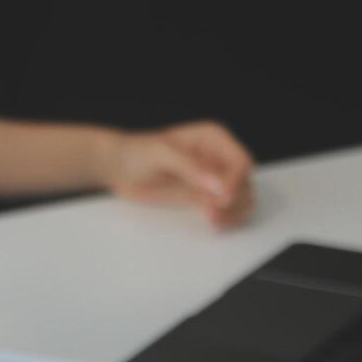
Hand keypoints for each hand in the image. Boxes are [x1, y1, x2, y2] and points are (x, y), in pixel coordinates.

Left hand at [93, 121, 255, 227]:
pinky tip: (213, 222)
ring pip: (240, 198)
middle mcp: (218, 157)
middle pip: (244, 182)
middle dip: (235, 199)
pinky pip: (225, 209)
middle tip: (215, 213)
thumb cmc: (137, 152)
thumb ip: (191, 168)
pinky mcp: (204, 196)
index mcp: (213, 138)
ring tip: (214, 220)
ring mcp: (213, 178)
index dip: (236, 181)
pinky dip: (225, 217)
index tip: (223, 197)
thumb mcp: (163, 154)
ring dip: (233, 212)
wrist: (117, 167)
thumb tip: (218, 185)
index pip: (240, 162)